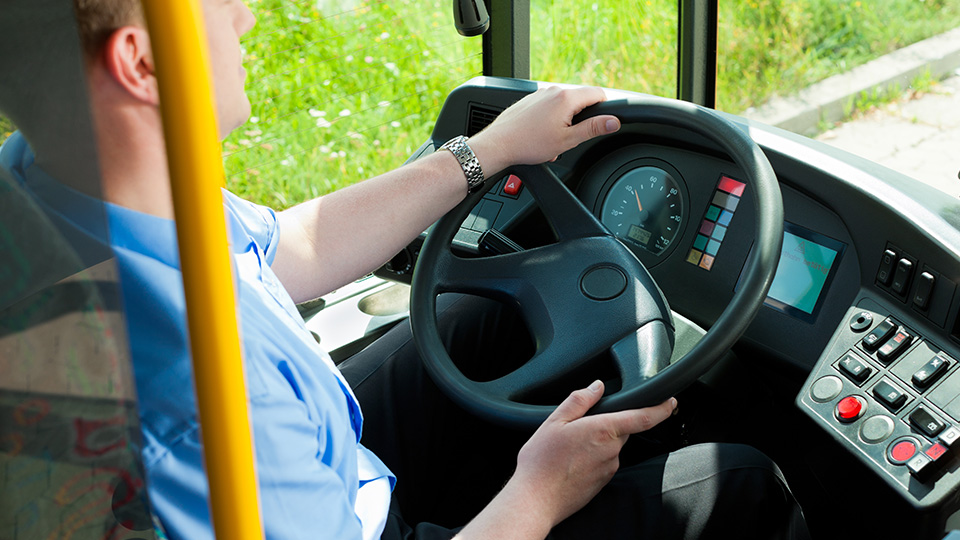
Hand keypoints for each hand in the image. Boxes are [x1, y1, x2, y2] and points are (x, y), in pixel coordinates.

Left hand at [468, 86, 620, 175]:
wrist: (499, 144)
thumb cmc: (528, 144)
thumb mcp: (567, 140)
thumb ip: (593, 129)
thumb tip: (613, 122)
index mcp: (566, 98)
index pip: (598, 94)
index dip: (604, 109)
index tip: (601, 123)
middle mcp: (553, 90)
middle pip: (581, 99)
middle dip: (581, 119)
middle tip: (571, 137)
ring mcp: (540, 94)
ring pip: (564, 105)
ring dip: (565, 122)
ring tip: (553, 140)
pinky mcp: (531, 100)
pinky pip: (550, 107)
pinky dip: (552, 120)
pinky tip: (542, 136)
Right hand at [510, 381, 675, 527]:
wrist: (536, 499)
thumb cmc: (541, 462)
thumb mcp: (555, 421)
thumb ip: (579, 400)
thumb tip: (596, 386)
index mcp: (603, 430)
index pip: (643, 417)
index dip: (661, 408)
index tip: (670, 401)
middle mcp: (612, 450)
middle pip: (622, 429)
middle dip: (608, 424)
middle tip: (580, 426)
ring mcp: (609, 468)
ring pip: (612, 446)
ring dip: (597, 442)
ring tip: (569, 447)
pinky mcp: (603, 482)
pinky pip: (604, 462)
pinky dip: (592, 457)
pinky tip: (572, 461)